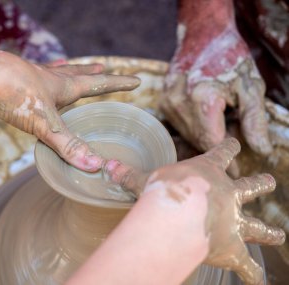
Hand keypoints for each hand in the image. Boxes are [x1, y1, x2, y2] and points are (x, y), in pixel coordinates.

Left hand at [0, 52, 139, 170]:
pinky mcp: (17, 83)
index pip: (99, 84)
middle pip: (81, 75)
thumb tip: (94, 165)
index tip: (136, 80)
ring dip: (73, 73)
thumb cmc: (12, 94)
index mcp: (64, 86)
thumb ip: (68, 144)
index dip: (118, 83)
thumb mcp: (44, 122)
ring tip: (80, 69)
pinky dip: (45, 76)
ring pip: (59, 74)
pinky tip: (42, 74)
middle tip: (107, 70)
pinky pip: (38, 78)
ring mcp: (34, 79)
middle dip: (97, 75)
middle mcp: (52, 80)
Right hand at [105, 138, 284, 284]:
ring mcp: (234, 221)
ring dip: (269, 231)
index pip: (223, 152)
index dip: (228, 147)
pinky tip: (259, 280)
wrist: (181, 215)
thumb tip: (107, 165)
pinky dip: (252, 273)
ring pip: (257, 225)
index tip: (234, 143)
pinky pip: (247, 264)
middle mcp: (229, 194)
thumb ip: (129, 175)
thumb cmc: (166, 191)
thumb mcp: (146, 180)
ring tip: (280, 234)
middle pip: (251, 186)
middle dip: (260, 183)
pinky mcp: (233, 247)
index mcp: (209, 172)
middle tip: (270, 180)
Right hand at [162, 15, 270, 154]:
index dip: (224, 159)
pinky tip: (203, 117)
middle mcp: (180, 103)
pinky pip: (179, 124)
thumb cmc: (230, 58)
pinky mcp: (163, 100)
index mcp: (203, 100)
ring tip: (218, 125)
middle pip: (198, 139)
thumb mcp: (250, 87)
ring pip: (187, 133)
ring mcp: (168, 102)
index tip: (235, 171)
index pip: (212, 142)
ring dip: (203, 136)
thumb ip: (254, 120)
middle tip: (231, 146)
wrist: (203, 35)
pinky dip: (193, 126)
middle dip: (215, 146)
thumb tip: (260, 150)